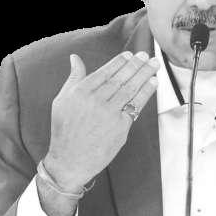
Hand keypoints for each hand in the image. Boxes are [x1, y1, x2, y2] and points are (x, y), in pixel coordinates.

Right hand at [44, 51, 159, 191]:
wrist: (70, 160)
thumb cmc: (65, 130)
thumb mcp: (62, 100)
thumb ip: (73, 77)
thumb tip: (75, 58)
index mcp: (80, 92)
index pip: (105, 72)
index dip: (119, 62)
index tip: (129, 55)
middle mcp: (95, 100)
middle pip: (120, 78)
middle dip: (135, 65)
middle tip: (146, 56)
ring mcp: (108, 114)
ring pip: (130, 89)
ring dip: (144, 75)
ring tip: (153, 65)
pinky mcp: (120, 127)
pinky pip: (135, 106)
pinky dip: (145, 93)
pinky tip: (152, 83)